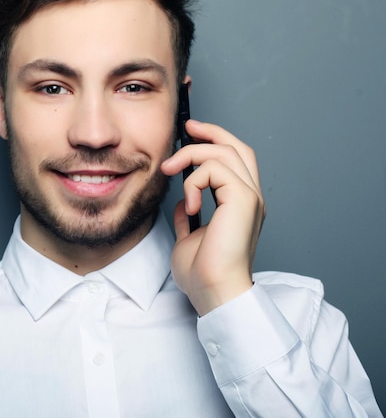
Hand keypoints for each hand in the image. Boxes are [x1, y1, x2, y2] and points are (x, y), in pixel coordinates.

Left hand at [161, 120, 265, 315]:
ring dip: (191, 155)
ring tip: (169, 169)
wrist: (214, 291)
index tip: (191, 133)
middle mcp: (250, 197)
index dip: (216, 140)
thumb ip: (189, 217)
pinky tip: (189, 204)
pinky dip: (194, 181)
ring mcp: (249, 197)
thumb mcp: (189, 238)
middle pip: (237, 147)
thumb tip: (183, 203)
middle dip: (211, 132)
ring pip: (224, 152)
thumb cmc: (203, 273)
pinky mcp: (243, 200)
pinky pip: (216, 170)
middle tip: (187, 128)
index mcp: (240, 205)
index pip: (235, 160)